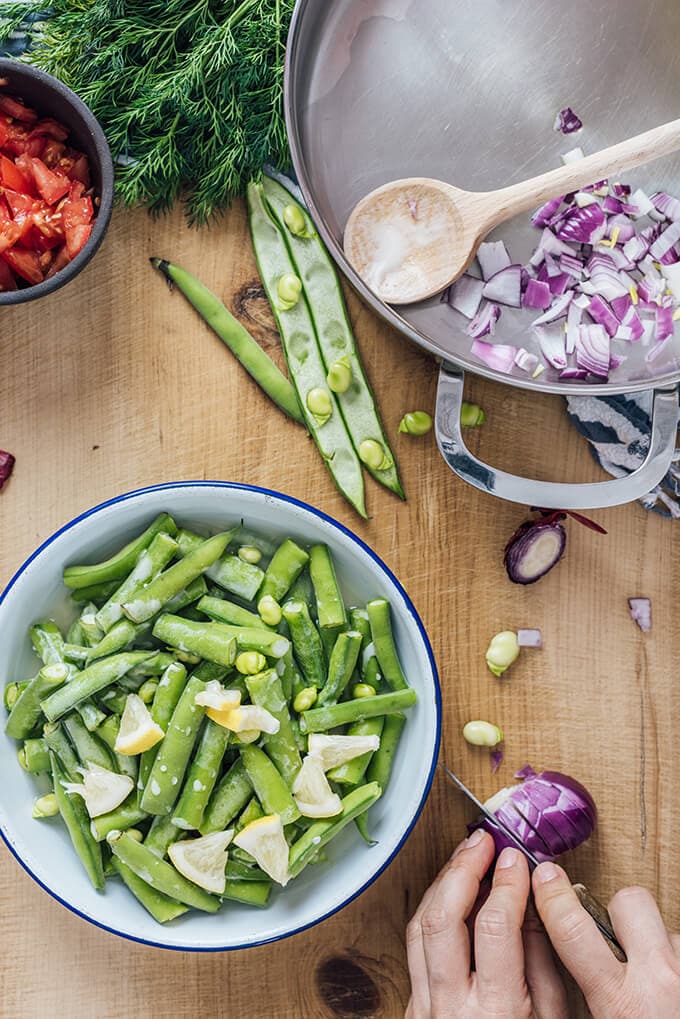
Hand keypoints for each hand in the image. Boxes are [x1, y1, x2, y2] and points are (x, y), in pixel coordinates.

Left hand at [406, 829, 567, 1016]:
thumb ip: (544, 960)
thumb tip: (534, 900)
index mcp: (496, 1012)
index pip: (494, 927)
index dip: (506, 883)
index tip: (516, 857)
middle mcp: (451, 1007)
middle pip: (442, 919)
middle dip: (462, 869)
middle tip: (482, 841)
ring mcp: (425, 1008)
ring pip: (419, 926)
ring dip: (442, 882)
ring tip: (466, 856)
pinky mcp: (413, 1007)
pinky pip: (414, 946)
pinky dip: (432, 911)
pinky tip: (450, 893)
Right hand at [533, 862, 679, 1017]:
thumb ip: (589, 997)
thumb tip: (571, 966)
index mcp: (622, 1004)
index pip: (573, 930)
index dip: (553, 896)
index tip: (545, 876)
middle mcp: (662, 981)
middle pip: (629, 901)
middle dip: (618, 914)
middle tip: (616, 944)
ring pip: (667, 928)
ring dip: (657, 945)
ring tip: (657, 982)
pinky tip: (677, 994)